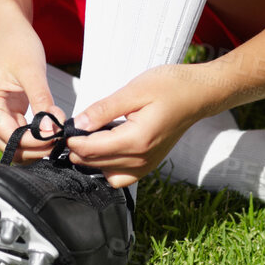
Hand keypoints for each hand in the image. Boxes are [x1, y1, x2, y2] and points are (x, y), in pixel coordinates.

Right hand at [0, 15, 64, 157]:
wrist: (8, 30)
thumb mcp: (32, 73)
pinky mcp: (6, 114)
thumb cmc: (16, 45)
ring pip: (17, 144)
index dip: (37, 142)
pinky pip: (21, 134)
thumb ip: (42, 102)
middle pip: (12, 147)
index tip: (60, 136)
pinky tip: (54, 128)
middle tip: (64, 139)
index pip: (12, 138)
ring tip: (61, 133)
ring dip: (38, 144)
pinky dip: (37, 135)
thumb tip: (51, 130)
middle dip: (38, 147)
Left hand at [63, 63, 215, 187]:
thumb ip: (104, 109)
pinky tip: (105, 149)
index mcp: (137, 139)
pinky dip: (108, 168)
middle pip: (96, 164)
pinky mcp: (150, 165)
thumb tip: (79, 123)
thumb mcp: (134, 90)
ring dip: (92, 162)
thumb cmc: (170, 87)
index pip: (92, 149)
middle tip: (72, 131)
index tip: (65, 129)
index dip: (73, 141)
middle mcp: (142, 158)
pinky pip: (121, 177)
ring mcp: (147, 165)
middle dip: (78, 151)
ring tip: (87, 140)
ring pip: (106, 175)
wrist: (198, 94)